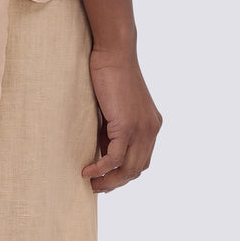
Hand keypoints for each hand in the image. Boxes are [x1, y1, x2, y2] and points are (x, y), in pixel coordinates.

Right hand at [81, 45, 162, 193]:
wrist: (114, 53)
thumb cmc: (110, 73)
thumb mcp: (114, 107)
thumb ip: (113, 128)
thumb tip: (101, 150)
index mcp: (152, 125)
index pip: (141, 159)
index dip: (124, 173)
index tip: (105, 178)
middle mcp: (151, 130)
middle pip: (136, 169)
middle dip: (116, 182)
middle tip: (96, 188)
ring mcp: (142, 130)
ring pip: (128, 169)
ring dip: (108, 181)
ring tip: (91, 184)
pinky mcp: (127, 126)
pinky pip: (114, 158)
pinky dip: (100, 168)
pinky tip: (87, 171)